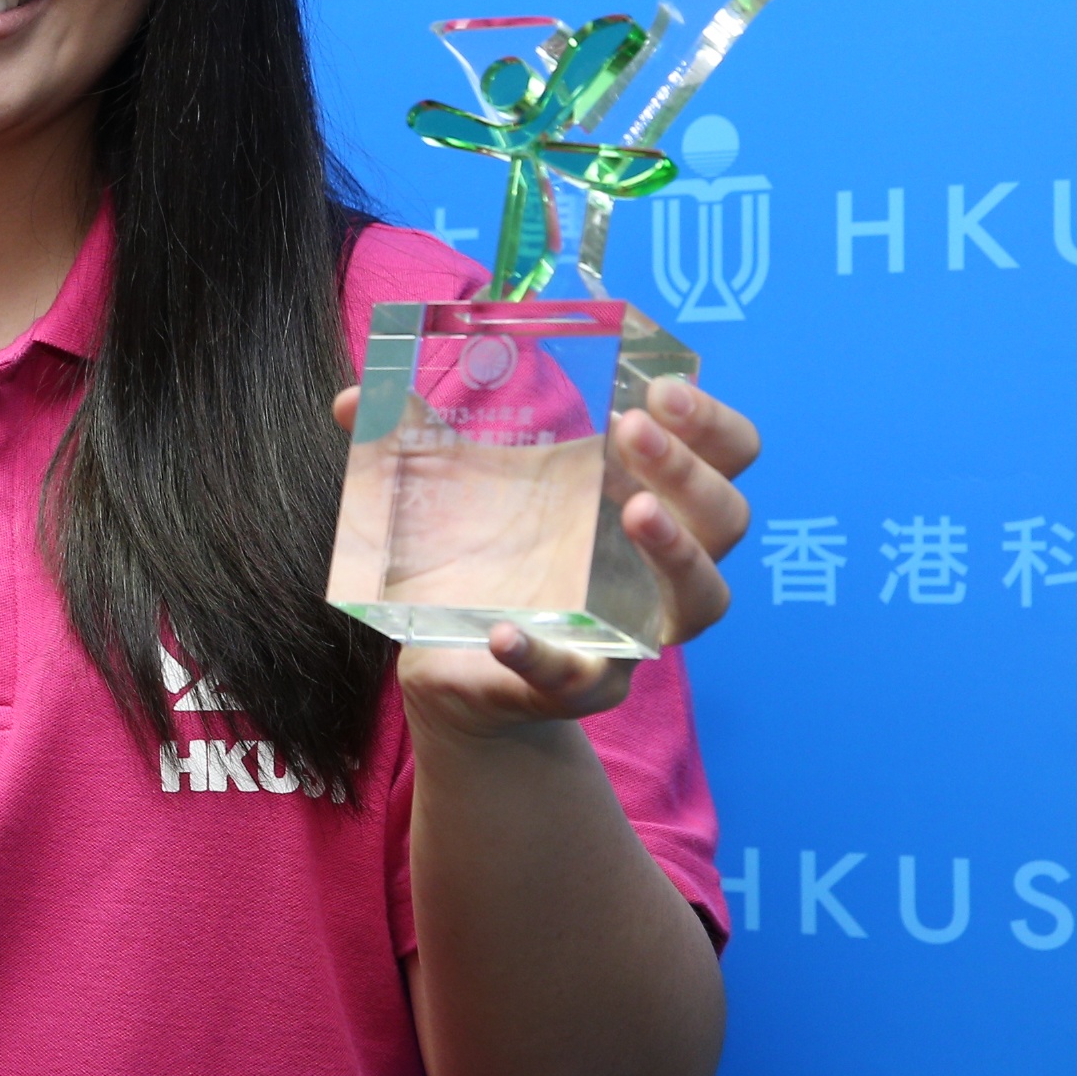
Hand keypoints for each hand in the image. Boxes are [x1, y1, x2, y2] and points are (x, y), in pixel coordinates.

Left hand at [332, 373, 759, 736]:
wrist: (451, 665)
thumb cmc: (483, 559)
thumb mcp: (456, 490)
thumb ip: (412, 437)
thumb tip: (350, 397)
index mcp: (641, 495)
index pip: (726, 453)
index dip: (712, 422)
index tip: (661, 390)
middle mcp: (656, 565)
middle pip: (726, 516)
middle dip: (690, 470)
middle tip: (631, 432)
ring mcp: (630, 628)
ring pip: (702, 598)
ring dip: (676, 552)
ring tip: (630, 512)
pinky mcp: (582, 686)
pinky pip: (583, 677)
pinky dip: (547, 657)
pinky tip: (507, 634)